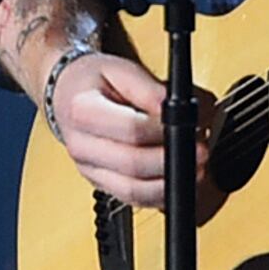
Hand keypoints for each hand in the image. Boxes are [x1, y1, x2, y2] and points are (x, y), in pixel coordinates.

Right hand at [48, 49, 208, 210]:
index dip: (165, 131)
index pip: (130, 129)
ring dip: (169, 185)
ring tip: (194, 169)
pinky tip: (177, 182)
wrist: (67, 93)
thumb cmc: (94, 80)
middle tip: (201, 151)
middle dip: (172, 162)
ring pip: (132, 191)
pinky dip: (159, 196)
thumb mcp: (121, 69)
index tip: (189, 126)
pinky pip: (132, 200)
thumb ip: (150, 88)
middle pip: (132, 165)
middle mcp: (81, 145)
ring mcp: (88, 170)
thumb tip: (179, 108)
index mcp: (82, 111)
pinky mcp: (100, 184)